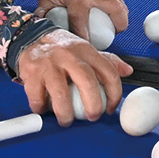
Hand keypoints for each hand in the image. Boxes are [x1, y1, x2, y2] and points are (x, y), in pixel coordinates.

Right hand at [16, 29, 132, 125]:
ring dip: (65, 113)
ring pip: (61, 94)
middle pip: (87, 82)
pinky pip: (38, 97)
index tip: (110, 108)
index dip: (114, 95)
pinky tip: (45, 109)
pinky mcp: (31, 73)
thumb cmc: (61, 49)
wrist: (30, 37)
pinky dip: (41, 108)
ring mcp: (49, 64)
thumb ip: (106, 61)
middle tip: (92, 117)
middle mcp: (69, 55)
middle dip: (93, 105)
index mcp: (86, 50)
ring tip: (67, 120)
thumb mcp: (85, 50)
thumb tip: (127, 71)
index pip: (108, 72)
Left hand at [35, 0, 127, 41]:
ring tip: (116, 26)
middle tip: (115, 34)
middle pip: (115, 11)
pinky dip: (117, 6)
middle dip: (119, 26)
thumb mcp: (47, 0)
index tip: (88, 45)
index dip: (86, 38)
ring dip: (121, 17)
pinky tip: (112, 13)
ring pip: (121, 4)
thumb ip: (44, 16)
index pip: (83, 23)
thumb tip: (44, 31)